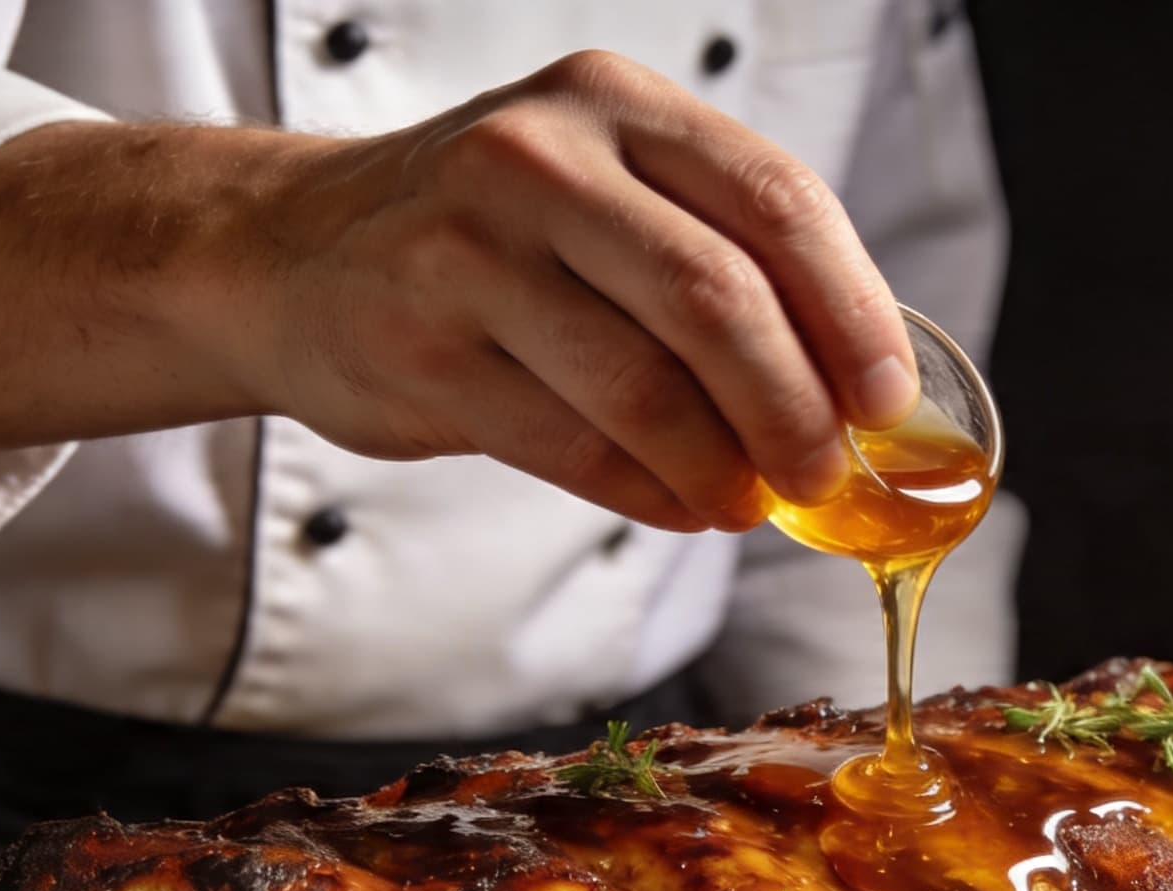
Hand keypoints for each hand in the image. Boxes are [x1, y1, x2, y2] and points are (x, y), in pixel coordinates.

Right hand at [240, 52, 918, 532]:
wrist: (286, 254)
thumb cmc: (483, 235)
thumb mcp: (598, 186)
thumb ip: (714, 250)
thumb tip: (855, 385)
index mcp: (613, 102)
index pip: (776, 200)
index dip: (852, 312)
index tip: (885, 400)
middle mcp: (539, 157)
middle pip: (717, 298)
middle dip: (795, 408)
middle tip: (825, 473)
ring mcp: (468, 251)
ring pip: (645, 386)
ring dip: (721, 467)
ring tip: (749, 501)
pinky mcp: (422, 350)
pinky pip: (573, 445)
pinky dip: (650, 493)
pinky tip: (682, 506)